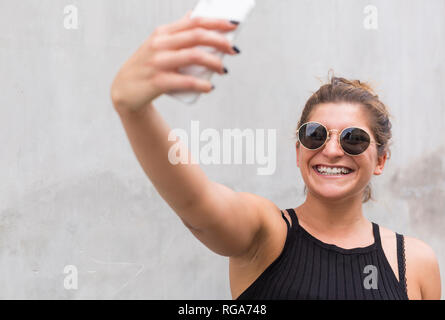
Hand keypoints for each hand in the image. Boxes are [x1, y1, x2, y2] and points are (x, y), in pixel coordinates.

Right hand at [111, 11, 239, 113]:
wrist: (124, 89)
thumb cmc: (147, 66)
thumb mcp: (158, 44)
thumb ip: (176, 31)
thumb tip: (195, 15)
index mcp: (163, 33)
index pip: (194, 22)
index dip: (216, 22)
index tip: (233, 25)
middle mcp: (160, 44)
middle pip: (197, 36)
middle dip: (220, 41)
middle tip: (233, 50)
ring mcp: (158, 62)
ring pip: (193, 56)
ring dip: (214, 62)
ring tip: (223, 69)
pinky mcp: (157, 82)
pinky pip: (185, 81)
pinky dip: (201, 84)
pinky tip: (209, 87)